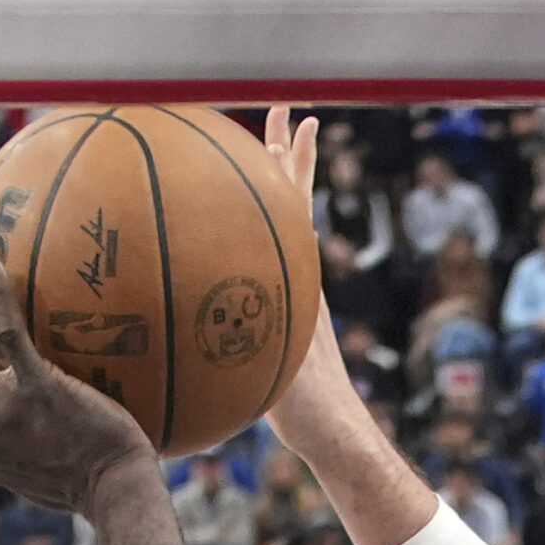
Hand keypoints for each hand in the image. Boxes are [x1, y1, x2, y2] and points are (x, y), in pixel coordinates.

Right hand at [262, 110, 363, 453]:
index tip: (301, 120)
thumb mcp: (277, 363)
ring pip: (283, 226)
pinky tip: (242, 232)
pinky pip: (270, 260)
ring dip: (275, 188)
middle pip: (292, 199)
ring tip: (267, 153)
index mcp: (299, 277)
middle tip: (284, 112)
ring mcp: (294, 294)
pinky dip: (258, 235)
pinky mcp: (289, 315)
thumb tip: (211, 312)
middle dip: (287, 154)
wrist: (333, 432)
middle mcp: (300, 276)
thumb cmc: (308, 404)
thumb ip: (249, 337)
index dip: (299, 162)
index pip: (297, 203)